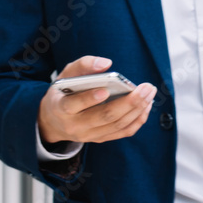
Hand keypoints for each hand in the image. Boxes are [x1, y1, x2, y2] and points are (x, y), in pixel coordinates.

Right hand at [38, 55, 156, 145]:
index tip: (105, 89)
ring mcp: (88, 135)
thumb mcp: (65, 75)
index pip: (73, 104)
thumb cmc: (63, 92)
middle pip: (104, 116)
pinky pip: (122, 132)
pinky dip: (137, 120)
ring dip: (137, 110)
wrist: (53, 121)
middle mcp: (75, 126)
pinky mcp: (100, 139)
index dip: (89, 98)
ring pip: (117, 125)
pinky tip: (146, 106)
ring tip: (150, 93)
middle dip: (128, 102)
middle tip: (146, 88)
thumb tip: (106, 63)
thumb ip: (83, 65)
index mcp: (61, 108)